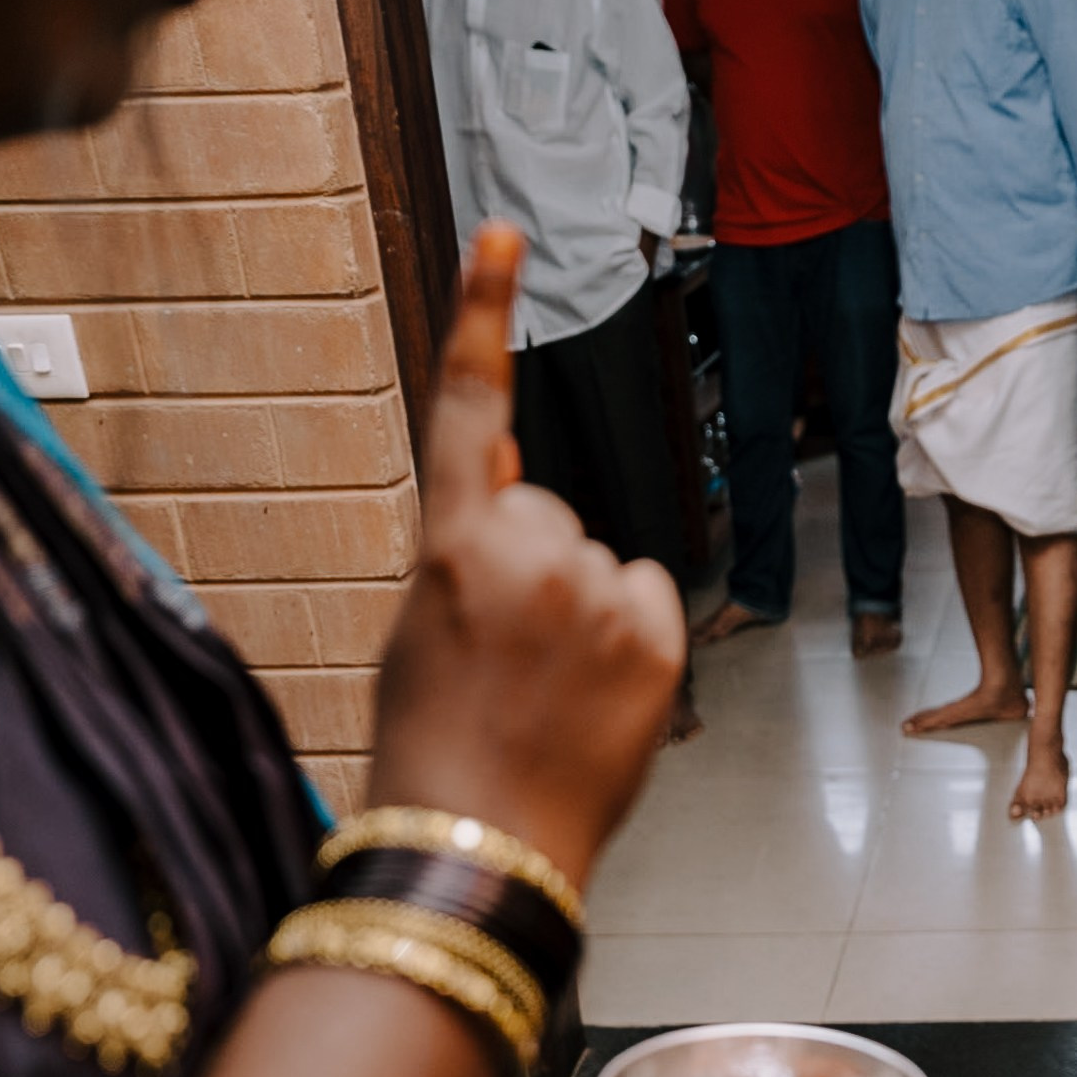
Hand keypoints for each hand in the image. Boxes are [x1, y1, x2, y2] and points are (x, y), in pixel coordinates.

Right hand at [367, 222, 685, 883]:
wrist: (479, 844)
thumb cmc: (437, 745)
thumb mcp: (421, 625)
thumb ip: (465, 538)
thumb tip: (509, 458)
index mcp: (447, 544)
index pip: (466, 408)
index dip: (481, 313)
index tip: (503, 233)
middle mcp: (526, 549)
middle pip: (549, 513)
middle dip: (536, 568)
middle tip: (509, 658)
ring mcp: (596, 590)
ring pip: (602, 564)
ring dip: (585, 613)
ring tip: (548, 691)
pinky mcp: (655, 631)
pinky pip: (649, 603)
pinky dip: (634, 644)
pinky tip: (597, 698)